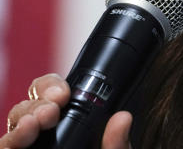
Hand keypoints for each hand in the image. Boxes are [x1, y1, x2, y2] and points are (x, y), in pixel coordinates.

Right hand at [0, 74, 131, 148]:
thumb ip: (117, 146)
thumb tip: (123, 118)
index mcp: (67, 130)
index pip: (50, 97)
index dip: (51, 88)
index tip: (64, 94)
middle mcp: (42, 141)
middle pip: (26, 111)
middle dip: (36, 103)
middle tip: (52, 109)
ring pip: (11, 134)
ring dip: (20, 124)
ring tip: (33, 125)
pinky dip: (8, 144)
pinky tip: (18, 143)